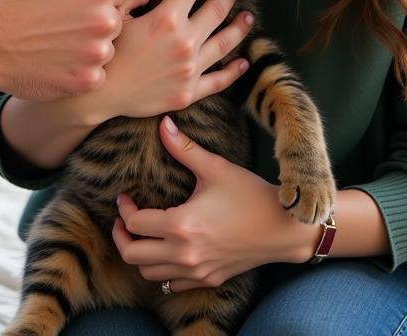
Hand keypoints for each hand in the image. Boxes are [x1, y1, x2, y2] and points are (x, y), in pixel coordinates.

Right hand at [0, 0, 155, 100]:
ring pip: (107, 49)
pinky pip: (96, 75)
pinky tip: (54, 62)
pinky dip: (79, 71)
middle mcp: (104, 20)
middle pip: (117, 21)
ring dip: (88, 48)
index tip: (70, 4)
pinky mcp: (87, 81)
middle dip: (94, 22)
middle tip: (61, 24)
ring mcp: (97, 53)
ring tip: (55, 43)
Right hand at [76, 0, 251, 125]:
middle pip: (217, 11)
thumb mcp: (117, 9)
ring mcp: (190, 70)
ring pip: (225, 44)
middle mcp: (185, 43)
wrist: (98, 95)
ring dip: (240, 27)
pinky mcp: (189, 92)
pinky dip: (235, 71)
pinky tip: (243, 62)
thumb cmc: (105, 48)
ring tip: (247, 17)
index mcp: (166, 20)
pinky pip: (220, 80)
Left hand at [111, 116, 318, 289]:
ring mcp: (197, 271)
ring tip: (142, 234)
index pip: (134, 225)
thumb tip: (163, 122)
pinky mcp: (209, 280)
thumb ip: (183, 148)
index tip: (126, 198)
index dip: (124, 210)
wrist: (284, 229)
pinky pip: (172, 285)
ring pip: (149, 274)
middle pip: (133, 255)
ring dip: (139, 255)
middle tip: (125, 220)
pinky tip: (165, 250)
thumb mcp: (215, 168)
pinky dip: (160, 270)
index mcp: (182, 225)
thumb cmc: (250, 195)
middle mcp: (185, 254)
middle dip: (121, 237)